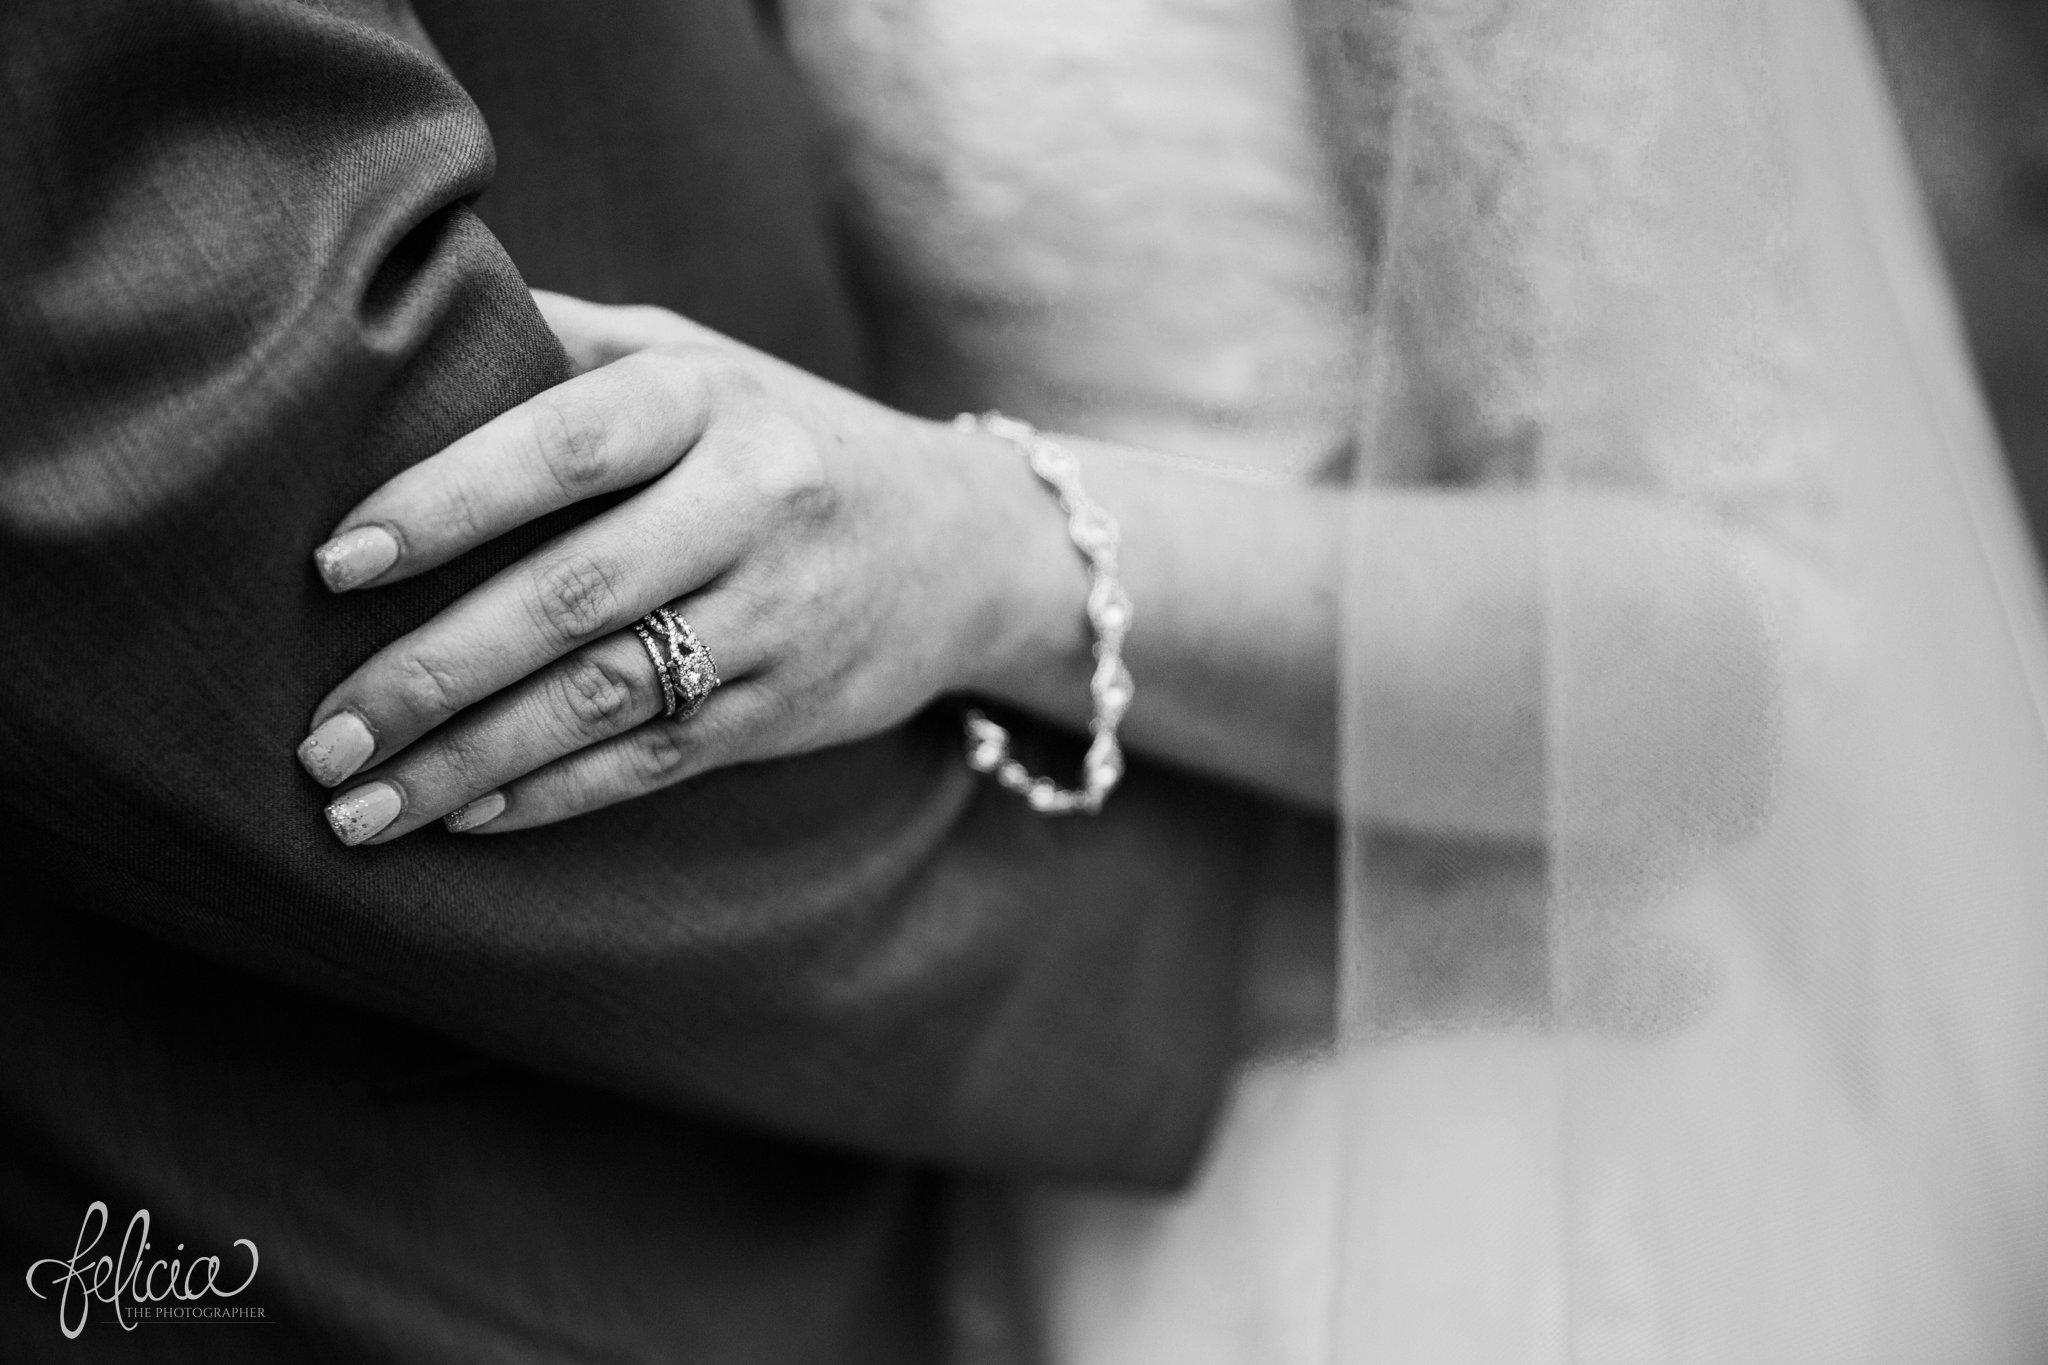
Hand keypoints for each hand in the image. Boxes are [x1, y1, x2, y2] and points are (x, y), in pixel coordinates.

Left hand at [297, 291, 1078, 842]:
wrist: (965, 547)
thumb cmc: (787, 436)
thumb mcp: (699, 359)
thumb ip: (571, 344)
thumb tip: (404, 325)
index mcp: (708, 402)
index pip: (562, 449)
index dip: (445, 503)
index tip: (332, 564)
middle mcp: (751, 506)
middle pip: (572, 597)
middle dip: (432, 672)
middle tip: (322, 735)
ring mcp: (777, 616)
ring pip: (607, 698)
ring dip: (472, 760)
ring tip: (359, 804)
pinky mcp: (787, 708)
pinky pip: (656, 761)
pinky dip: (555, 794)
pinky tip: (469, 815)